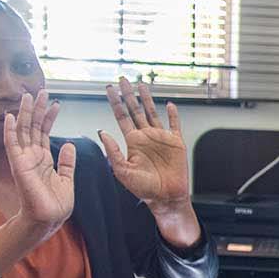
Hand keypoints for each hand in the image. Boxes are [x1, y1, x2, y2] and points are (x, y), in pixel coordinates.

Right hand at [3, 90, 74, 233]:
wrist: (49, 218)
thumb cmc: (56, 203)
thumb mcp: (67, 178)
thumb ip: (67, 162)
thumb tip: (70, 145)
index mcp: (43, 159)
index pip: (44, 133)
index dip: (49, 117)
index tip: (55, 103)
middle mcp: (32, 156)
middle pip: (33, 127)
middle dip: (37, 109)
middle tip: (41, 91)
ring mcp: (23, 160)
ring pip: (23, 130)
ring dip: (25, 113)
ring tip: (28, 95)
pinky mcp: (18, 165)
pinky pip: (11, 144)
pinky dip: (9, 130)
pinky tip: (9, 116)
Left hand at [99, 77, 189, 210]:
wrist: (166, 197)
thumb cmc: (144, 189)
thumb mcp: (122, 171)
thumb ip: (112, 152)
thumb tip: (102, 132)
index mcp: (132, 142)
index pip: (121, 116)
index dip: (115, 102)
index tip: (109, 89)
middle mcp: (145, 136)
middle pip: (135, 110)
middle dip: (128, 94)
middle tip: (122, 80)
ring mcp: (160, 138)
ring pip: (152, 112)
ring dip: (147, 99)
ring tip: (141, 85)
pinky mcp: (176, 143)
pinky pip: (174, 125)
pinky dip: (172, 115)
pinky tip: (169, 105)